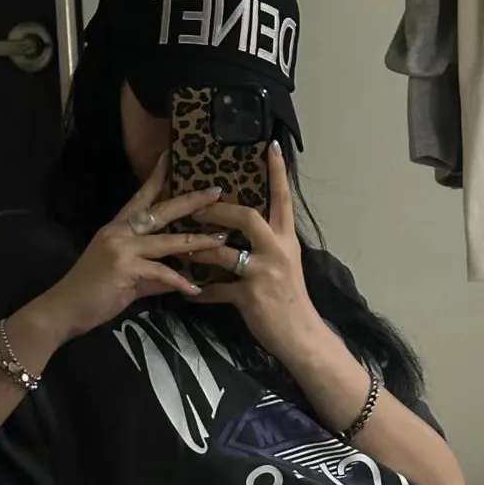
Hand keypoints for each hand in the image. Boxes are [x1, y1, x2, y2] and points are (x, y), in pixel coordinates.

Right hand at [31, 152, 228, 341]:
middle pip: (161, 211)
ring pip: (167, 241)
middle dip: (191, 202)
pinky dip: (179, 281)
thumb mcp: (127, 278)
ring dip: (197, 242)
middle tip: (216, 191)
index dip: (157, 177)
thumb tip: (179, 277)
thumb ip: (154, 274)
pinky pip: (161, 273)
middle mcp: (120, 232)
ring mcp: (122, 248)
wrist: (65, 308)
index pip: (141, 197)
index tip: (172, 158)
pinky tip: (195, 289)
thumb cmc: (93, 293)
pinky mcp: (125, 269)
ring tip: (221, 240)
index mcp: (118, 228)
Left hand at [189, 143, 321, 354]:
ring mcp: (263, 274)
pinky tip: (189, 293)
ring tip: (181, 246)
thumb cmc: (292, 302)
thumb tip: (249, 230)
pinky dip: (200, 292)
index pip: (283, 200)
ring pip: (224, 252)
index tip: (269, 147)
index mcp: (287, 241)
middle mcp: (277, 252)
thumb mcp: (287, 266)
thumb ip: (271, 246)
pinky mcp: (250, 297)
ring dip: (199, 248)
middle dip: (219, 210)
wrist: (302, 337)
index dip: (277, 173)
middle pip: (248, 218)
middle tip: (197, 206)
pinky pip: (217, 290)